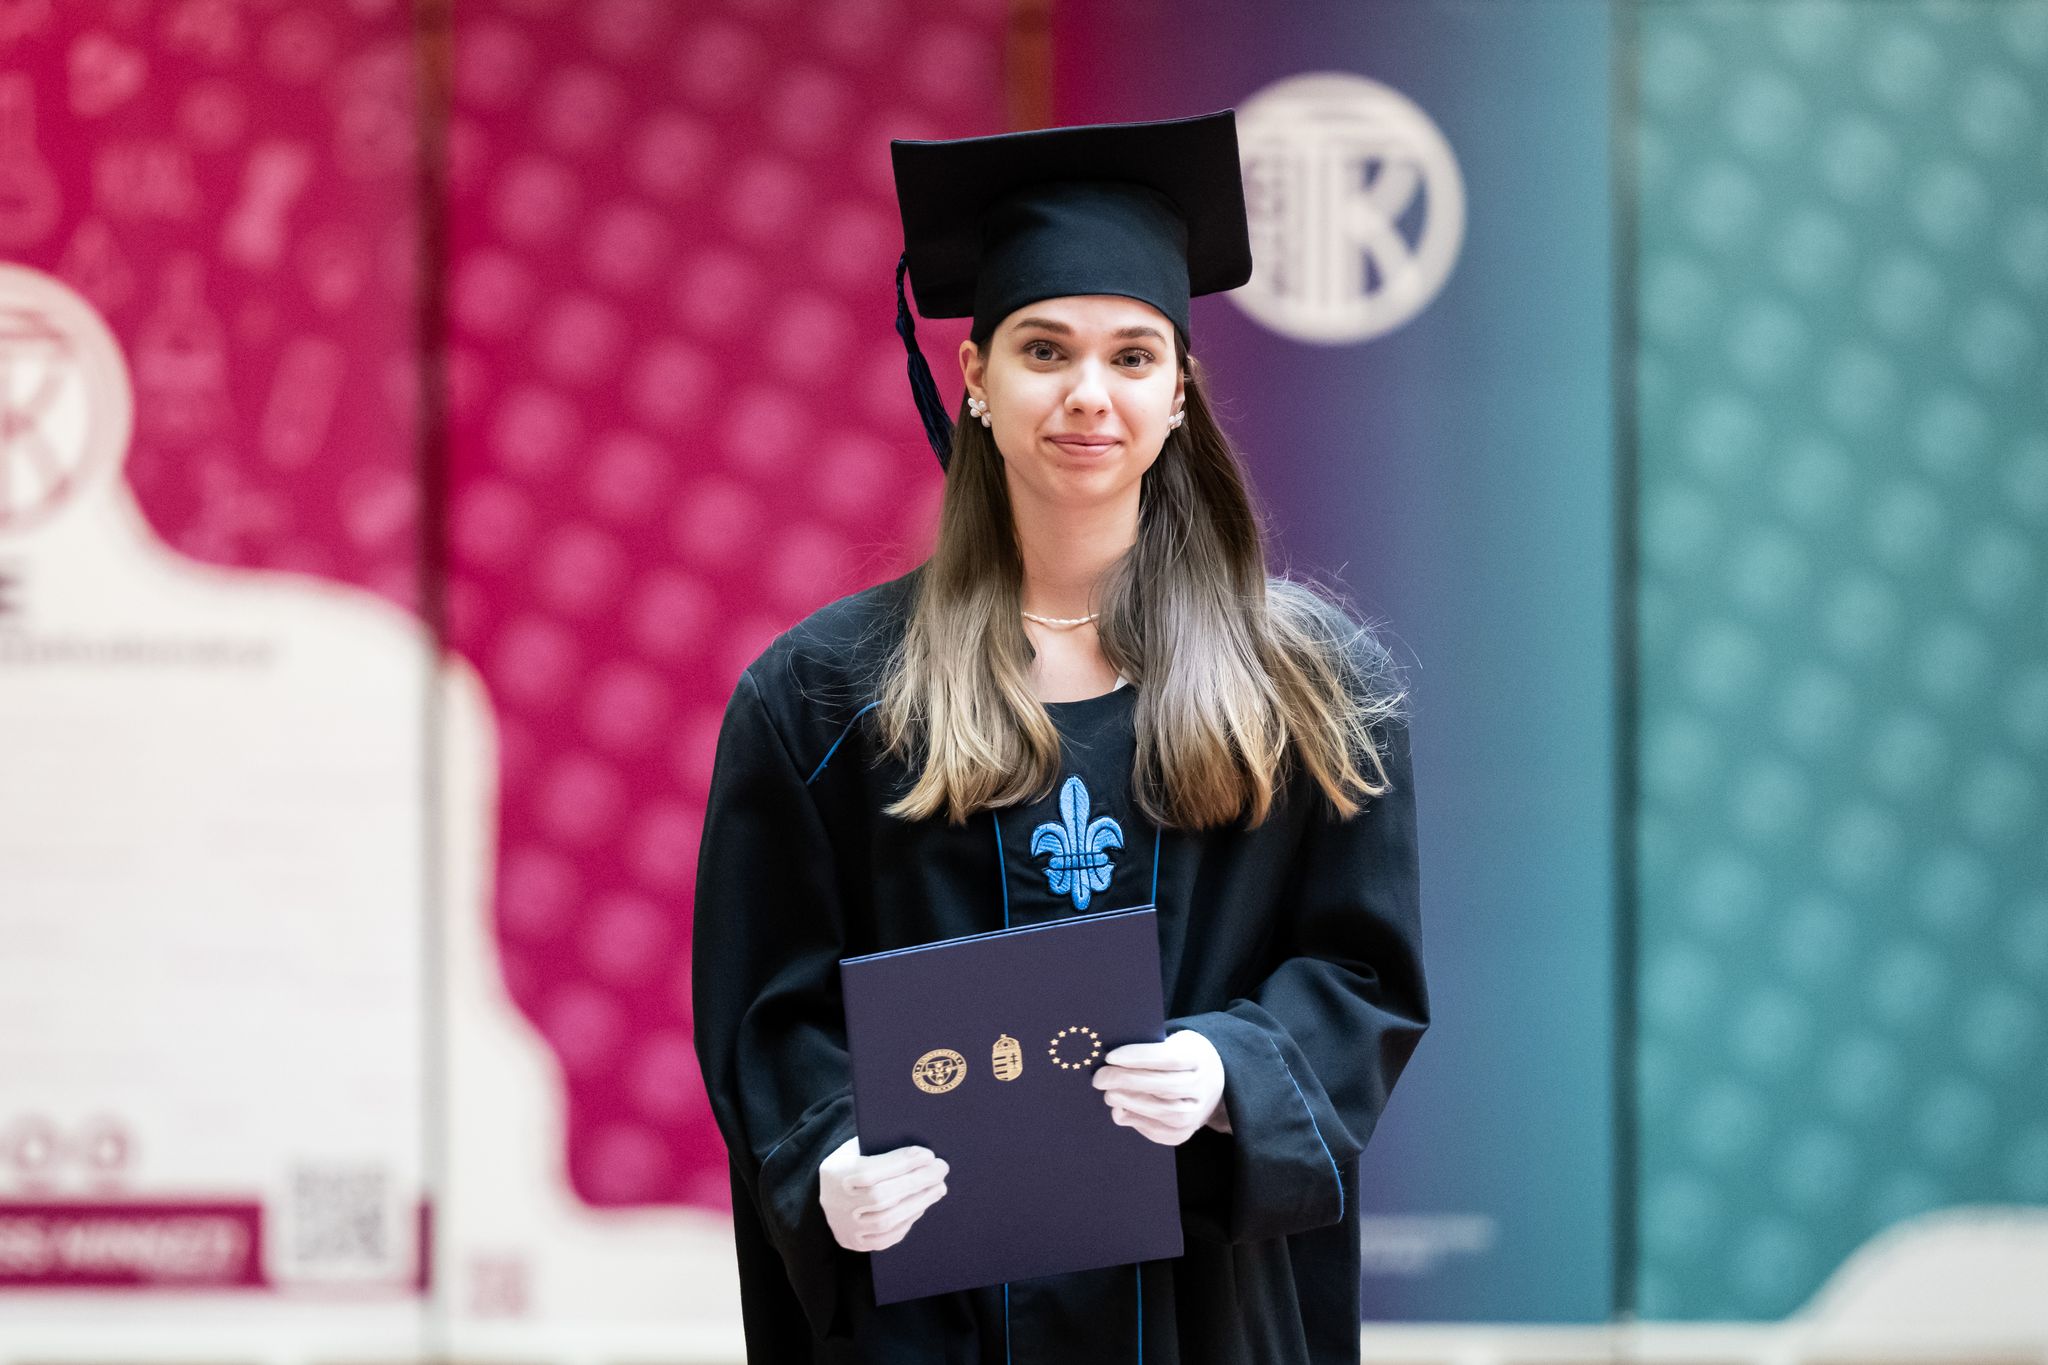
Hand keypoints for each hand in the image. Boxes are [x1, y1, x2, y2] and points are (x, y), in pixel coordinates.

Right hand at [817, 1136, 949, 1252]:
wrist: (826, 1192)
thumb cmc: (850, 1163)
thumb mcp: (855, 1147)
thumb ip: (880, 1147)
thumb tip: (919, 1153)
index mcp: (835, 1175)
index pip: (871, 1172)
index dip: (902, 1164)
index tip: (927, 1155)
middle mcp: (837, 1204)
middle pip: (881, 1197)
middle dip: (916, 1182)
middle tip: (941, 1169)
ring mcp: (844, 1227)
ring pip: (885, 1220)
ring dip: (917, 1202)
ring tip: (938, 1188)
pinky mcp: (853, 1242)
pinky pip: (884, 1239)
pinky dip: (906, 1223)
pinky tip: (921, 1207)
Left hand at [1092, 1029, 1227, 1145]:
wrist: (1207, 1084)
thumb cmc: (1179, 1058)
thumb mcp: (1172, 1043)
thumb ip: (1147, 1049)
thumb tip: (1112, 1061)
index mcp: (1198, 1059)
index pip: (1168, 1058)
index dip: (1137, 1058)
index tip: (1110, 1057)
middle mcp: (1201, 1088)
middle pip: (1162, 1086)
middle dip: (1126, 1082)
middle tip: (1100, 1078)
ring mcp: (1195, 1114)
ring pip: (1160, 1111)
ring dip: (1129, 1103)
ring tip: (1109, 1095)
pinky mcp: (1182, 1134)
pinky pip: (1156, 1131)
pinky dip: (1135, 1120)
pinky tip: (1121, 1110)